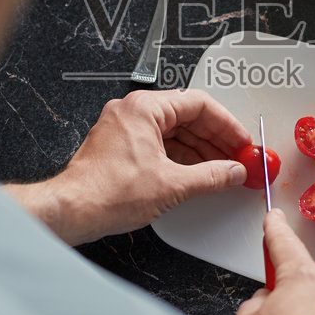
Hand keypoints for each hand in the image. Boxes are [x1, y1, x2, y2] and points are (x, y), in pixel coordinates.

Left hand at [8, 89, 250, 243]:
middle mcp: (132, 112)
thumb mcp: (172, 185)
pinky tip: (197, 173)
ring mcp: (124, 129)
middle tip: (237, 157)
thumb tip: (232, 172)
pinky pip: (159, 144)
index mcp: (144, 108)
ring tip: (222, 169)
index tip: (242, 142)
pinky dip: (180, 157)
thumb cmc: (106, 192)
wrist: (72, 210)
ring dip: (200, 150)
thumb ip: (211, 176)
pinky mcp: (120, 147)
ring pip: (173, 132)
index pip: (199, 104)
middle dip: (215, 139)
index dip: (227, 125)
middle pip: (187, 117)